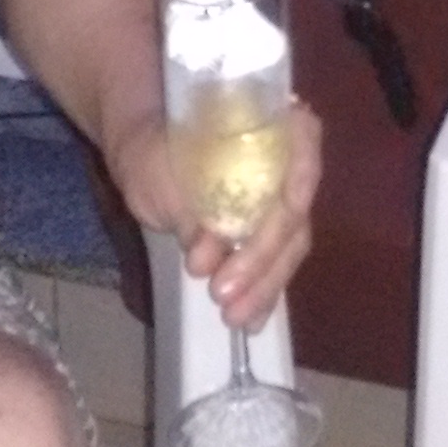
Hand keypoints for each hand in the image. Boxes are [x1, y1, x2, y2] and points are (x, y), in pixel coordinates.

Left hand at [102, 98, 323, 332]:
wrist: (145, 154)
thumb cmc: (154, 151)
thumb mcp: (162, 174)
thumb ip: (189, 210)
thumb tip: (206, 256)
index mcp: (273, 125)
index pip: (302, 158)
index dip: (288, 199)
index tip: (261, 237)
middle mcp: (293, 162)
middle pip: (294, 215)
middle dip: (261, 260)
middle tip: (225, 294)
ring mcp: (284, 201)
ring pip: (289, 246)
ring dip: (264, 285)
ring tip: (235, 317)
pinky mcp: (270, 233)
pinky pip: (276, 263)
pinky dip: (263, 293)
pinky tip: (250, 321)